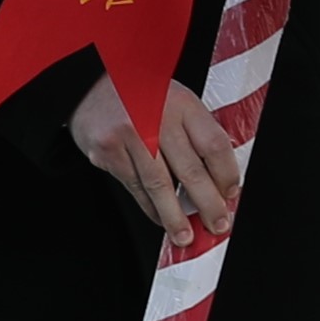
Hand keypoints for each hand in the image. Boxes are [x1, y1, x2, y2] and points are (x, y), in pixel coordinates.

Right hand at [70, 73, 243, 247]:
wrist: (88, 84)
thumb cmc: (140, 94)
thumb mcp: (175, 99)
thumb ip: (196, 131)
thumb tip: (218, 176)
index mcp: (182, 103)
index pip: (213, 145)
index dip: (226, 174)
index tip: (231, 194)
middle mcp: (157, 119)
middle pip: (190, 170)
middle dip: (207, 204)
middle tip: (217, 224)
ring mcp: (130, 137)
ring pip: (159, 186)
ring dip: (175, 216)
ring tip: (185, 236)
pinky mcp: (108, 152)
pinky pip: (135, 187)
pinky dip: (149, 207)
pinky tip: (160, 218)